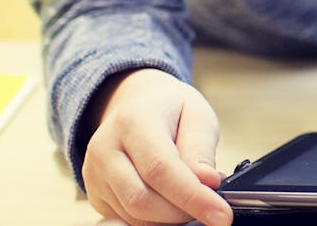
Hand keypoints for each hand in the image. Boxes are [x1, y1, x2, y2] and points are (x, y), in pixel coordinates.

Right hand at [82, 68, 229, 225]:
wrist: (135, 104)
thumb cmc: (170, 109)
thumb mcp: (197, 115)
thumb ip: (201, 149)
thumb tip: (207, 182)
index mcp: (132, 121)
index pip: (160, 169)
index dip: (192, 197)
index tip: (221, 215)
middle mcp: (105, 149)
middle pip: (142, 200)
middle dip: (182, 212)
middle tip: (210, 204)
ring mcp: (95, 174)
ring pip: (134, 216)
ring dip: (170, 218)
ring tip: (191, 197)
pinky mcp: (95, 193)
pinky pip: (126, 220)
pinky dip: (155, 219)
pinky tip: (171, 202)